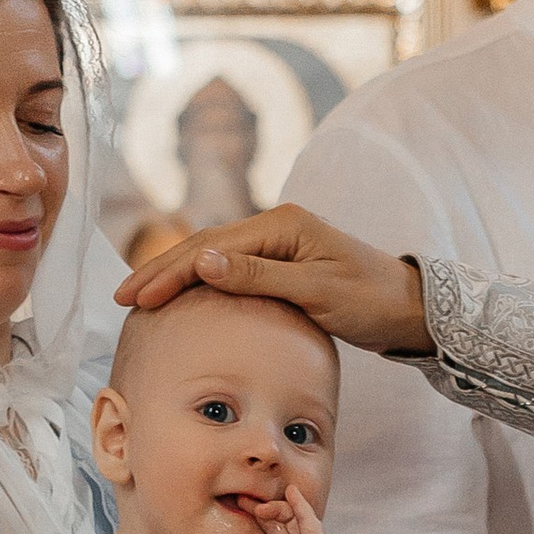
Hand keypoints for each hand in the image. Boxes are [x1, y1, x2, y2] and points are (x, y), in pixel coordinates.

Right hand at [116, 206, 434, 355]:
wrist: (410, 309)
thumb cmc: (371, 301)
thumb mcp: (317, 291)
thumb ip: (260, 276)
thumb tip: (203, 260)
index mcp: (282, 225)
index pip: (212, 246)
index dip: (170, 272)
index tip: (138, 298)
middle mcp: (276, 225)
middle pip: (205, 245)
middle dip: (161, 271)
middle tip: (123, 299)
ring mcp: (279, 243)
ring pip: (214, 256)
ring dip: (175, 275)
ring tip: (140, 298)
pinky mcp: (283, 263)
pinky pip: (231, 269)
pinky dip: (200, 282)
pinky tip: (179, 297)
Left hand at [249, 485, 347, 533]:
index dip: (259, 525)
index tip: (242, 515)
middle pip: (277, 523)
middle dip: (260, 511)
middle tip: (242, 500)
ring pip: (289, 516)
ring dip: (274, 506)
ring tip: (258, 503)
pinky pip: (306, 516)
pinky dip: (299, 502)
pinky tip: (291, 490)